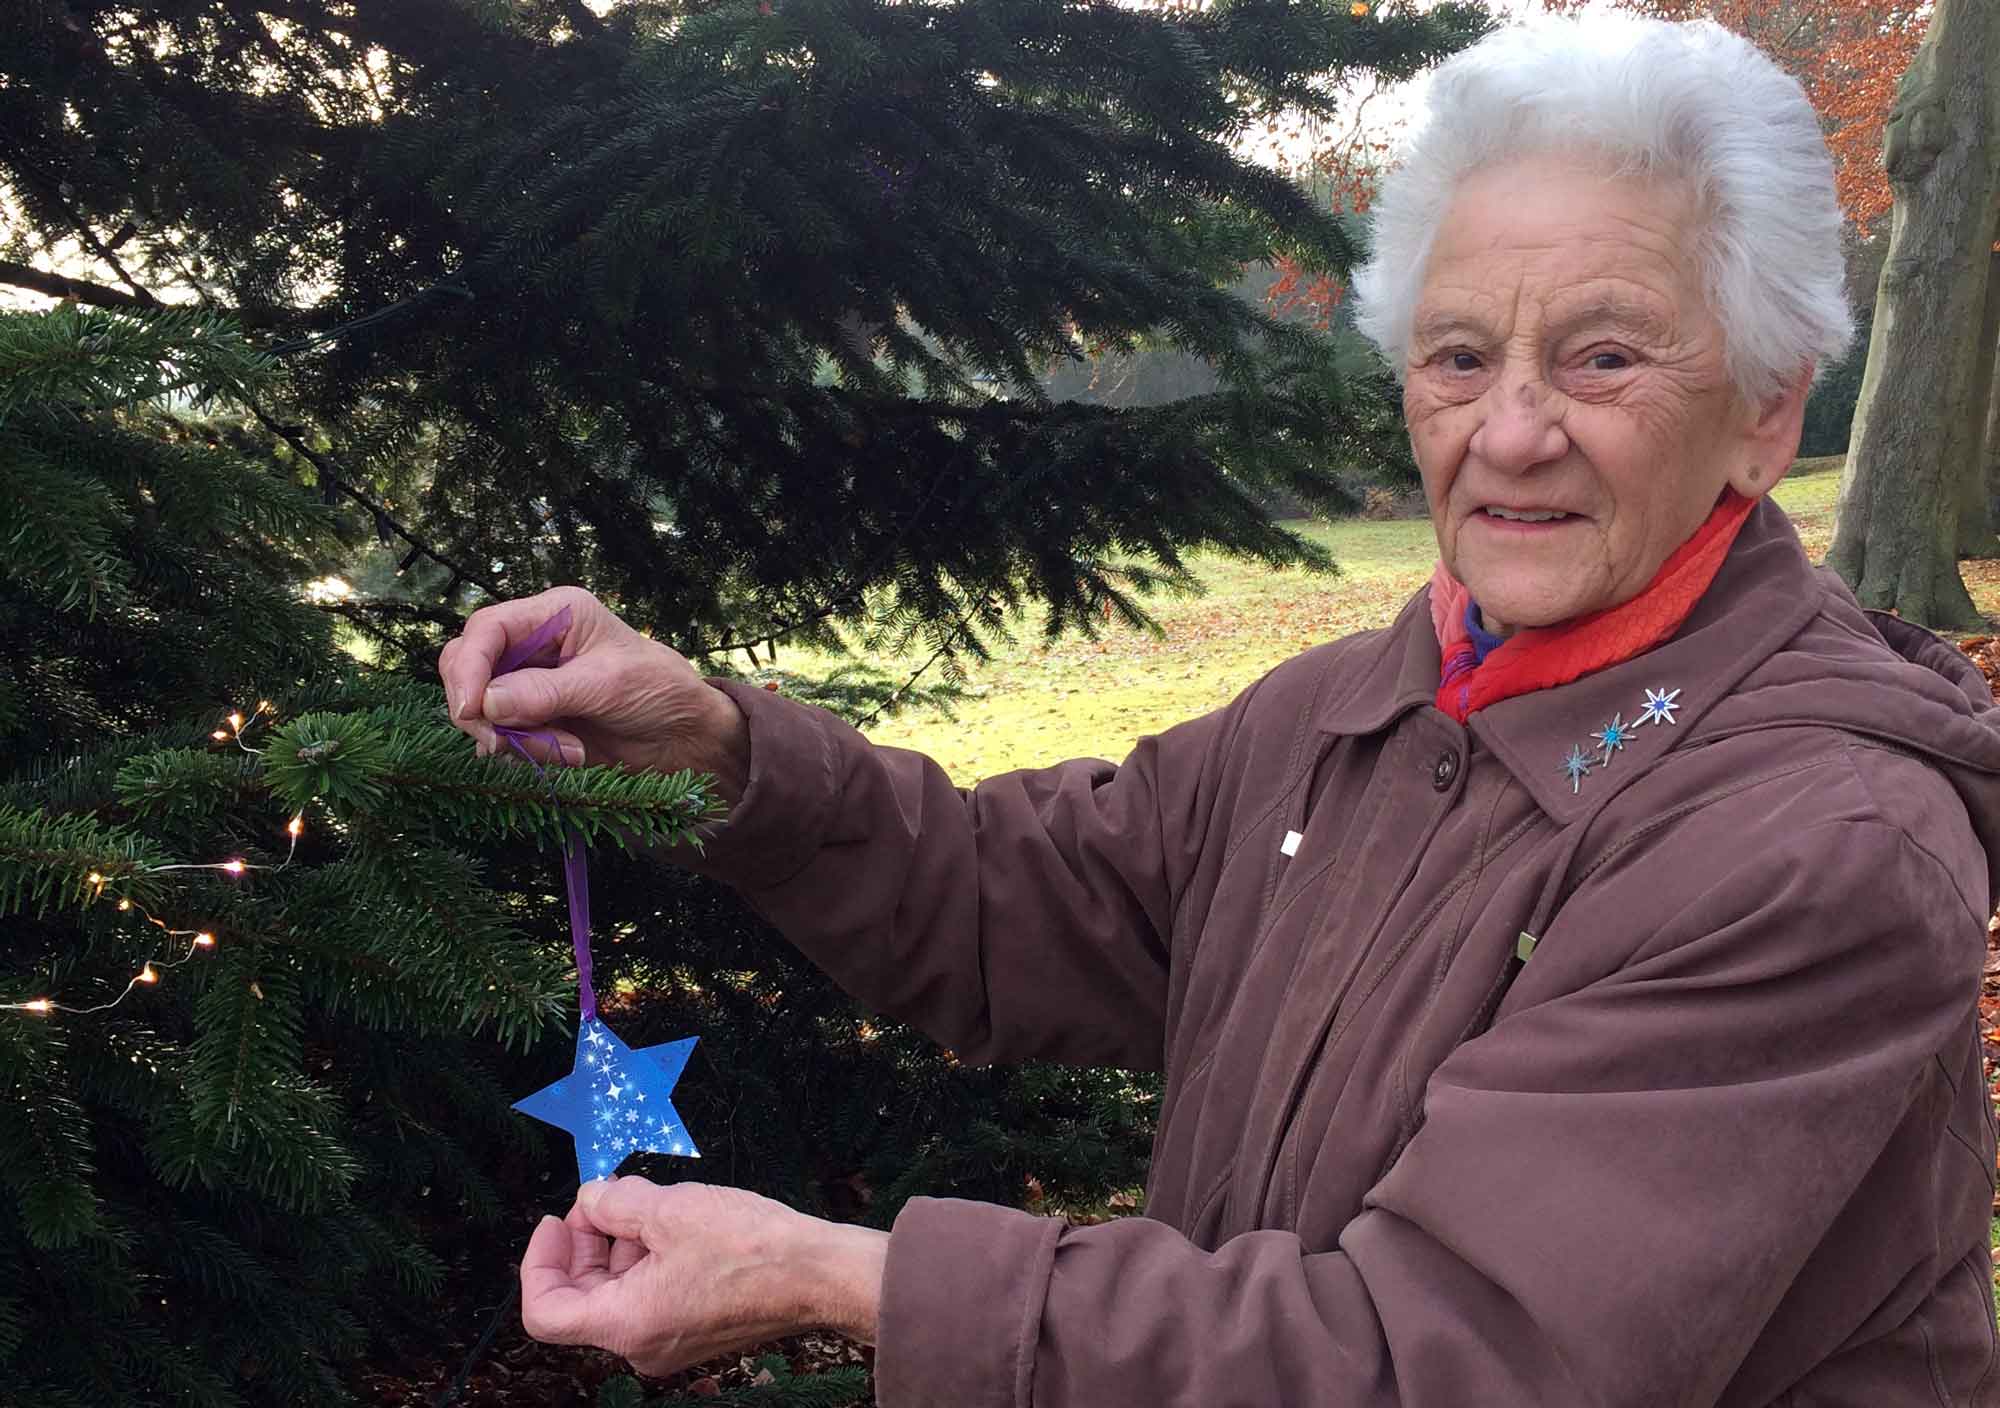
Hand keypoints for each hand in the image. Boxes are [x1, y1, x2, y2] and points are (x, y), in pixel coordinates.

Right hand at [438, 586, 747, 801]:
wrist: (685, 738)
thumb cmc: (658, 691)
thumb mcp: (605, 685)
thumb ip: (543, 693)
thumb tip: (485, 703)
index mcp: (555, 615)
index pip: (487, 628)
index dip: (468, 667)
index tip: (470, 710)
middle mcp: (534, 644)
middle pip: (467, 666)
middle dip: (481, 709)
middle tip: (504, 743)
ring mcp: (528, 683)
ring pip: (481, 709)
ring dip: (516, 739)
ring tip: (571, 750)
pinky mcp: (532, 719)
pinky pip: (502, 737)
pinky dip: (527, 753)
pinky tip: (570, 755)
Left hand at [519, 1177, 887, 1376]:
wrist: (819, 1273)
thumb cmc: (752, 1248)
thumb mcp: (669, 1209)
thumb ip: (613, 1202)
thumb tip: (592, 1197)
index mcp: (626, 1325)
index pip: (545, 1311)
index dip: (540, 1261)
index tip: (557, 1218)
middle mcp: (642, 1344)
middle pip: (582, 1297)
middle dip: (585, 1241)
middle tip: (604, 1194)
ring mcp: (670, 1340)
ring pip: (618, 1292)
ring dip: (620, 1243)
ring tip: (644, 1198)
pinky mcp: (696, 1327)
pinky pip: (651, 1294)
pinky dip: (648, 1257)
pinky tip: (672, 1219)